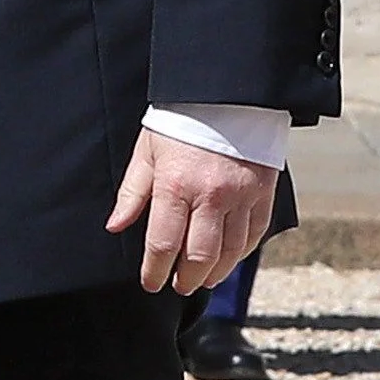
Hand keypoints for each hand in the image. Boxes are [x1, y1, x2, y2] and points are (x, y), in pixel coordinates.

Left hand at [108, 131, 277, 293]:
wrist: (228, 93)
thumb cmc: (181, 121)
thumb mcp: (148, 151)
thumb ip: (132, 193)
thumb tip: (115, 226)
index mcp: (175, 185)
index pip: (163, 244)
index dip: (154, 271)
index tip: (151, 283)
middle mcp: (211, 195)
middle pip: (200, 257)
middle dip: (187, 279)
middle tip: (179, 286)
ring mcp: (241, 196)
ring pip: (231, 252)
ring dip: (215, 273)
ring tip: (203, 279)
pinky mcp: (263, 192)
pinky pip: (255, 234)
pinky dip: (241, 254)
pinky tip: (229, 259)